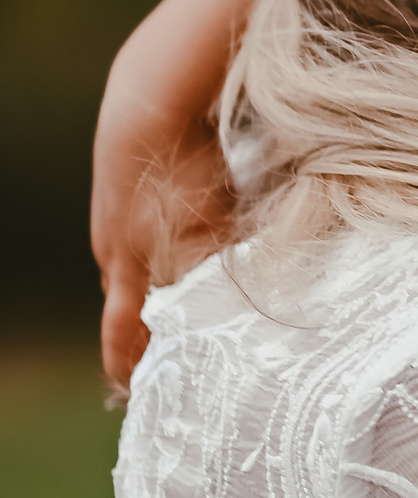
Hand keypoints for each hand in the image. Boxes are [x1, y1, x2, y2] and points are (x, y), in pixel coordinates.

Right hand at [92, 89, 232, 394]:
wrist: (151, 102)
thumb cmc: (179, 175)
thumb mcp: (201, 238)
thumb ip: (208, 280)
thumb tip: (222, 320)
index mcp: (125, 267)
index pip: (120, 331)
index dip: (125, 363)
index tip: (129, 395)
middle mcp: (115, 245)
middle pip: (125, 301)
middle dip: (140, 330)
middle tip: (154, 359)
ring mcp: (121, 212)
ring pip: (139, 262)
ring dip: (155, 287)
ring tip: (170, 306)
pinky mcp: (138, 183)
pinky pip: (150, 227)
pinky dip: (165, 245)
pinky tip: (181, 239)